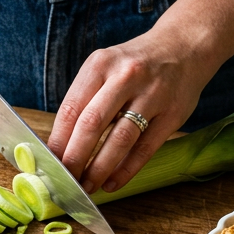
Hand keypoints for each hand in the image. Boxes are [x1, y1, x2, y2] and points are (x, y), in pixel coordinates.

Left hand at [46, 29, 213, 194]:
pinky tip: (113, 183)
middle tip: (66, 181)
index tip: (49, 164)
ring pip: (120, 139)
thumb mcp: (106, 68)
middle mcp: (125, 76)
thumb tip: (60, 145)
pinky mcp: (173, 114)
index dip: (57, 141)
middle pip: (92, 124)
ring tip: (88, 186)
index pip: (71, 109)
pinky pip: (145, 148)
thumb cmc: (135, 65)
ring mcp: (152, 94)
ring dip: (100, 168)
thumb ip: (86, 100)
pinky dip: (126, 170)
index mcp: (100, 64)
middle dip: (75, 158)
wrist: (184, 46)